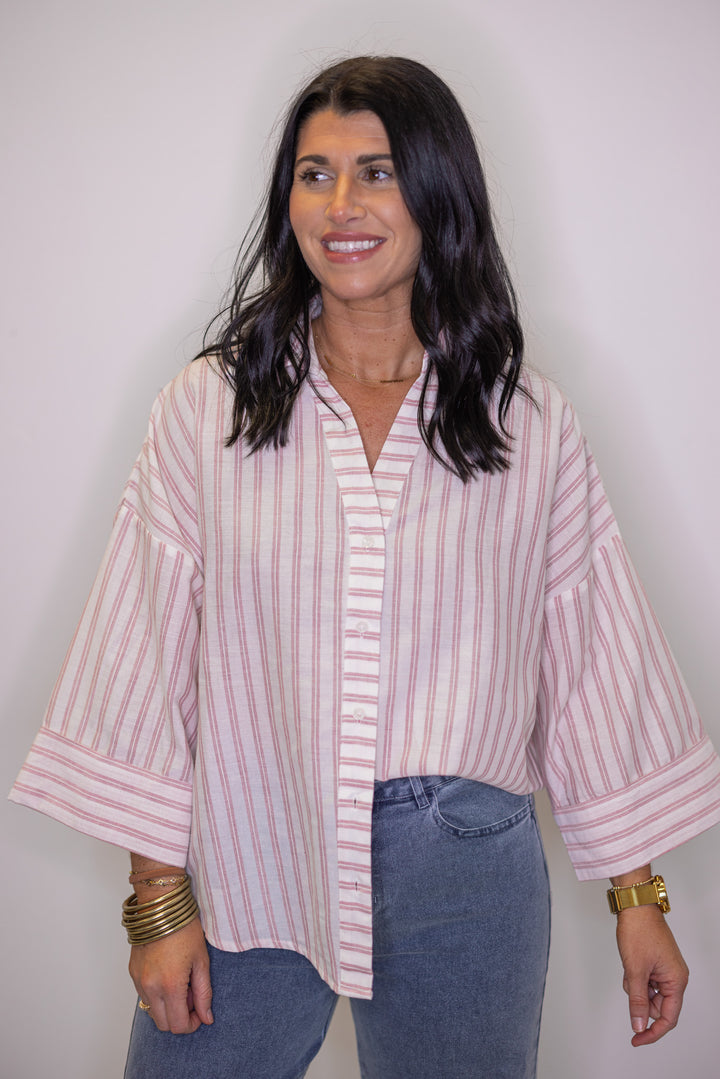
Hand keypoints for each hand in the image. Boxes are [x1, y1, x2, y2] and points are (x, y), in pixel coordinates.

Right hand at [129, 916, 213, 1033]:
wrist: (161, 907)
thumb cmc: (184, 928)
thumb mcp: (201, 961)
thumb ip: (204, 993)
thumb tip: (206, 1017)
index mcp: (170, 985)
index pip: (178, 1025)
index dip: (192, 1024)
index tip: (200, 1012)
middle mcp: (150, 987)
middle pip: (163, 1024)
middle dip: (179, 1016)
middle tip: (191, 994)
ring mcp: (138, 980)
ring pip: (152, 1011)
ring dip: (167, 1006)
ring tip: (180, 982)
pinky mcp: (132, 973)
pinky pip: (144, 995)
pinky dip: (157, 994)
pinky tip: (168, 975)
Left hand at [615, 905, 688, 1045]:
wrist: (635, 906)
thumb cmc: (639, 932)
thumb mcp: (635, 970)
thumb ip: (637, 1000)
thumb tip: (639, 1024)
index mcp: (676, 980)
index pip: (668, 1018)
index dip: (652, 1032)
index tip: (636, 1039)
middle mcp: (674, 977)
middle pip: (659, 1006)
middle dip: (640, 1001)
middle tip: (629, 984)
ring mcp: (665, 969)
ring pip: (649, 993)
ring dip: (635, 988)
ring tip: (629, 968)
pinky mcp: (656, 963)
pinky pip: (645, 981)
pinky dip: (635, 978)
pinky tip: (630, 963)